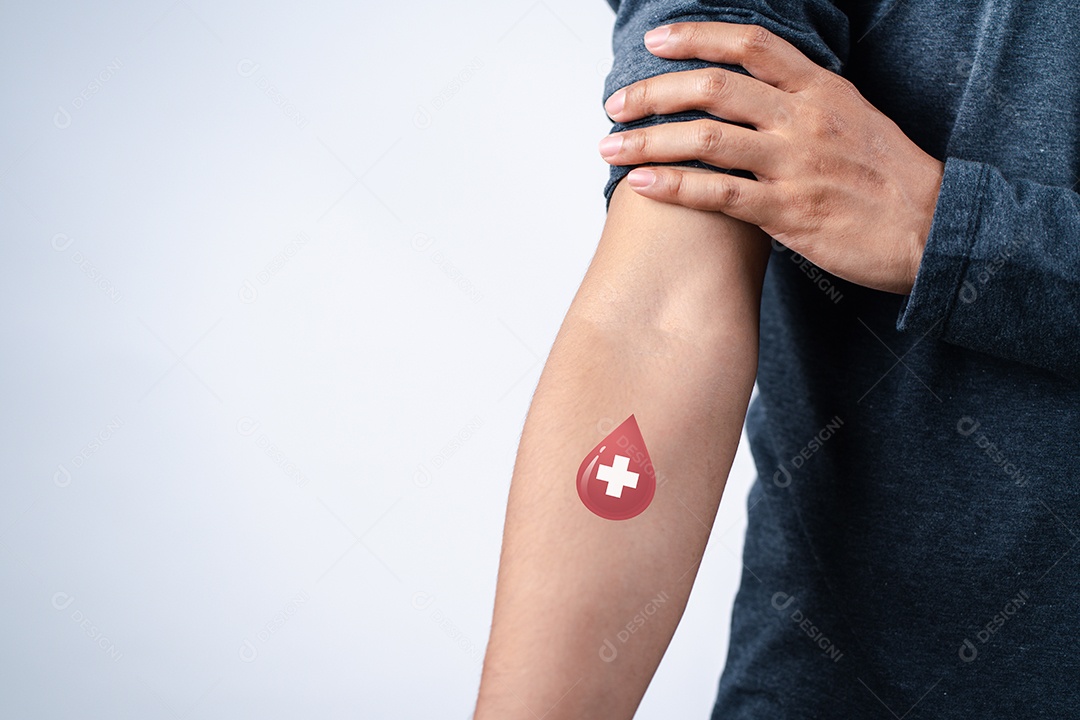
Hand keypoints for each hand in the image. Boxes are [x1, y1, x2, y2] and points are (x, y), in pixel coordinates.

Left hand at [598, 22, 944, 294]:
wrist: (931, 229)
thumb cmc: (888, 177)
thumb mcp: (852, 116)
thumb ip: (801, 99)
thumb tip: (751, 92)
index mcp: (821, 88)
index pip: (750, 45)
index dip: (697, 37)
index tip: (655, 42)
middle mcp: (804, 118)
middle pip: (714, 87)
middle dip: (654, 92)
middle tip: (616, 104)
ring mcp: (795, 164)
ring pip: (706, 138)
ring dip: (648, 142)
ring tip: (608, 148)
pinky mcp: (788, 212)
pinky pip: (717, 194)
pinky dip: (673, 187)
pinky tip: (639, 186)